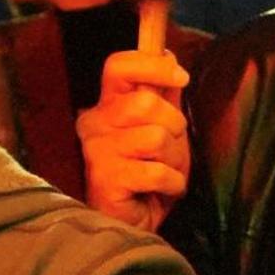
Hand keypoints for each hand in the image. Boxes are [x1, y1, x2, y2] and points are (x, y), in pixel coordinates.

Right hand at [78, 47, 189, 230]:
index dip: (153, 65)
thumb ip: (164, 92)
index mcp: (107, 105)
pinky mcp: (105, 180)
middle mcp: (94, 123)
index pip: (119, 66)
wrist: (134, 221)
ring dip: (174, 160)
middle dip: (174, 126)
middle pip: (147, 102)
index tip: (181, 76)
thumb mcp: (162, 127)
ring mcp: (96, 151)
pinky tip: (158, 191)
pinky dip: (171, 184)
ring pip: (156, 137)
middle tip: (169, 148)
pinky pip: (157, 171)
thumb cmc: (147, 173)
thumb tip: (168, 52)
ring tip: (163, 173)